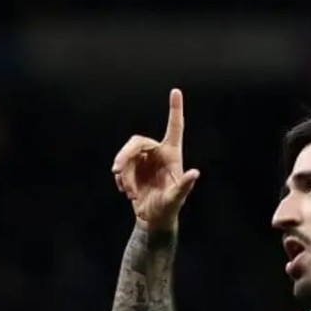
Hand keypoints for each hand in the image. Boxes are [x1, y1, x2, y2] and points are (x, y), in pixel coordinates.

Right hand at [111, 88, 200, 230]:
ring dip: (123, 174)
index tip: (176, 91)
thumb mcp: (177, 199)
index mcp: (172, 154)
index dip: (175, 109)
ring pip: (125, 156)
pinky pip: (120, 166)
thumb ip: (185, 186)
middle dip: (124, 155)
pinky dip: (120, 179)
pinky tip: (126, 192)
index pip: (174, 127)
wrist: (154, 219)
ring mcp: (144, 159)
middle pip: (136, 142)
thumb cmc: (169, 208)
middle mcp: (158, 152)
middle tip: (115, 170)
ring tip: (129, 193)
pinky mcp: (132, 167)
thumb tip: (195, 173)